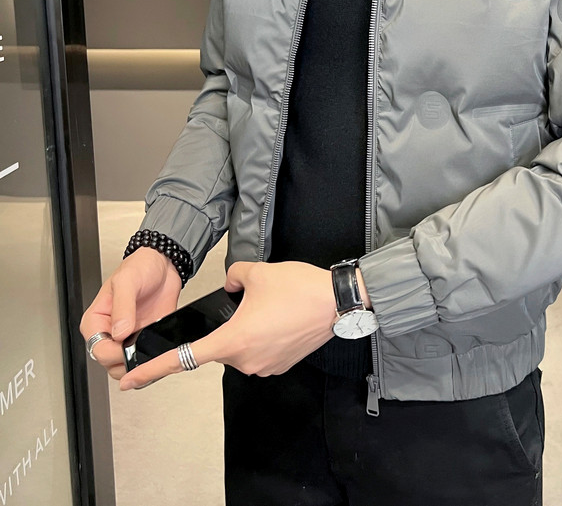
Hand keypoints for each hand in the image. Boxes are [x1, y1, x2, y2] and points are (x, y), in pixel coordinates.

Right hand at [79, 248, 181, 379]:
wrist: (165, 263)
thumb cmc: (141, 266)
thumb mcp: (127, 280)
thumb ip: (122, 306)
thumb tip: (118, 332)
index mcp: (95, 320)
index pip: (97, 349)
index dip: (113, 353)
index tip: (128, 346)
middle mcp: (108, 332)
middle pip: (110, 363)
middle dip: (126, 361)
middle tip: (142, 349)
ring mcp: (127, 338)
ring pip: (126, 367)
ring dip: (140, 364)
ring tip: (151, 348)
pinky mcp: (144, 340)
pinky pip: (145, 359)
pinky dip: (152, 360)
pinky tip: (159, 349)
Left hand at [118, 260, 337, 389]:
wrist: (337, 302)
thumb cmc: (299, 289)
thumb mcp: (257, 271)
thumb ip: (233, 276)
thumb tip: (231, 284)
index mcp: (232, 339)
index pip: (185, 357)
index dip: (154, 369)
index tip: (132, 380)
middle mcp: (245, 360)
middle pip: (220, 344)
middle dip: (228, 324)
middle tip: (253, 301)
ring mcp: (263, 366)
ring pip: (241, 346)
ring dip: (247, 329)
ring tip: (273, 306)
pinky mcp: (279, 365)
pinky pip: (260, 351)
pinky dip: (263, 336)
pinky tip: (280, 317)